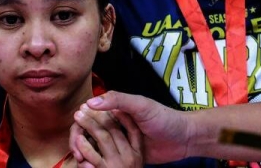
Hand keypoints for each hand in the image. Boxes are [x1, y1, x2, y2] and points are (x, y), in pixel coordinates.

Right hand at [76, 92, 190, 164]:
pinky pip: (106, 159)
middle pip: (87, 133)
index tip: (76, 138)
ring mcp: (120, 141)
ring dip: (86, 156)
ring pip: (94, 147)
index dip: (79, 127)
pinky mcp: (125, 155)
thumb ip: (119, 100)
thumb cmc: (165, 119)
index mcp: (117, 111)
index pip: (89, 116)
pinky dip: (97, 163)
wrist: (184, 139)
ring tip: (86, 165)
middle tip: (79, 156)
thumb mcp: (142, 106)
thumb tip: (90, 102)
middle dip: (79, 144)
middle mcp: (116, 125)